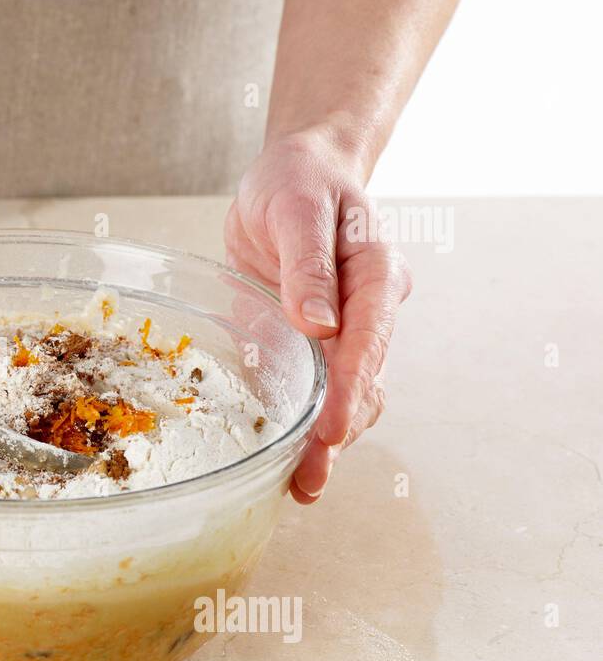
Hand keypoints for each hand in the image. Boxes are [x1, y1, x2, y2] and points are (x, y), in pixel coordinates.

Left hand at [224, 127, 411, 501]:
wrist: (295, 175)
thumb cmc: (298, 183)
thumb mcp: (295, 208)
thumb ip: (307, 262)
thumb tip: (319, 322)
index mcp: (375, 273)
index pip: (370, 338)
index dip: (352, 388)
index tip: (333, 430)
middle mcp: (369, 310)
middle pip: (365, 381)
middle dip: (339, 433)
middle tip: (310, 477)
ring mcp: (346, 332)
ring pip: (347, 396)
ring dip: (327, 442)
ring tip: (302, 485)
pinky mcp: (315, 345)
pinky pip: (317, 391)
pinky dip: (305, 425)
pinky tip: (286, 462)